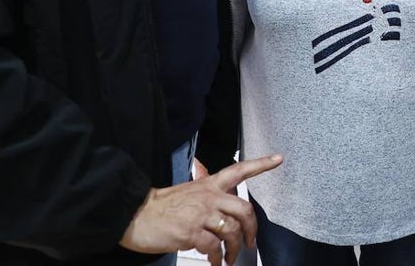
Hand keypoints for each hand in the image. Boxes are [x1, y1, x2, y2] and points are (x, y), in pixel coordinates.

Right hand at [120, 154, 281, 265]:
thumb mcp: (188, 192)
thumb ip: (208, 198)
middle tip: (251, 242)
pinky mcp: (191, 233)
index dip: (261, 164)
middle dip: (253, 228)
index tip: (278, 159)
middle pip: (244, 209)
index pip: (239, 170)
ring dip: (235, 249)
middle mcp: (208, 197)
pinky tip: (215, 262)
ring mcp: (201, 215)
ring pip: (232, 231)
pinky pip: (214, 248)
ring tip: (229, 258)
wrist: (135, 214)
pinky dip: (218, 258)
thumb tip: (224, 213)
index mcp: (208, 184)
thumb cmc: (161, 207)